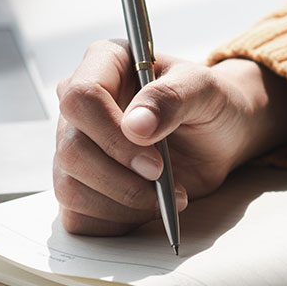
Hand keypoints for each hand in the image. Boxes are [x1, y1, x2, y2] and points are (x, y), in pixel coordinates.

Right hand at [52, 39, 286, 235]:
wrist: (216, 138)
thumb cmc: (207, 104)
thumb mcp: (204, 91)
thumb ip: (172, 99)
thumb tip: (136, 125)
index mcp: (103, 64)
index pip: (80, 98)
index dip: (113, 136)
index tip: (155, 162)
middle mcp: (79, 105)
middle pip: (72, 150)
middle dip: (121, 178)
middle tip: (165, 181)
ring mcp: (72, 146)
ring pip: (70, 187)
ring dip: (123, 203)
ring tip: (164, 197)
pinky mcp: (78, 184)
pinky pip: (78, 215)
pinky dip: (115, 221)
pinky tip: (145, 207)